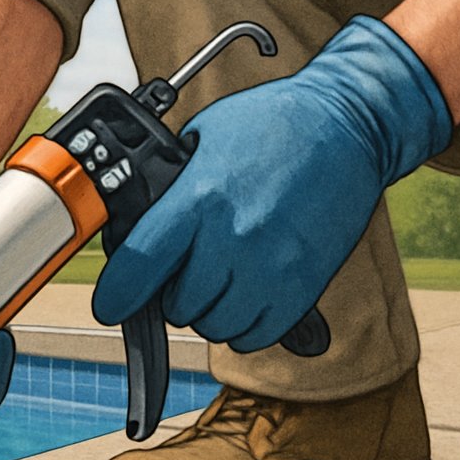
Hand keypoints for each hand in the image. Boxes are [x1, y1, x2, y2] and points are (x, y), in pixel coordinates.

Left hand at [92, 16, 452, 352]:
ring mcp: (273, 267)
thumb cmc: (273, 125)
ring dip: (209, 310)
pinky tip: (246, 292)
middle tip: (186, 268)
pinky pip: (256, 335)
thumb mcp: (202, 139)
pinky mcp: (304, 286)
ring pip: (215, 325)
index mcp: (202, 198)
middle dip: (173, 292)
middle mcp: (235, 238)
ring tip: (220, 277)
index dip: (117, 294)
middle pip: (177, 306)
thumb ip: (170, 191)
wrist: (349, 124)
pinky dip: (244, 323)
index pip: (140, 266)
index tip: (110, 305)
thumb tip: (139, 233)